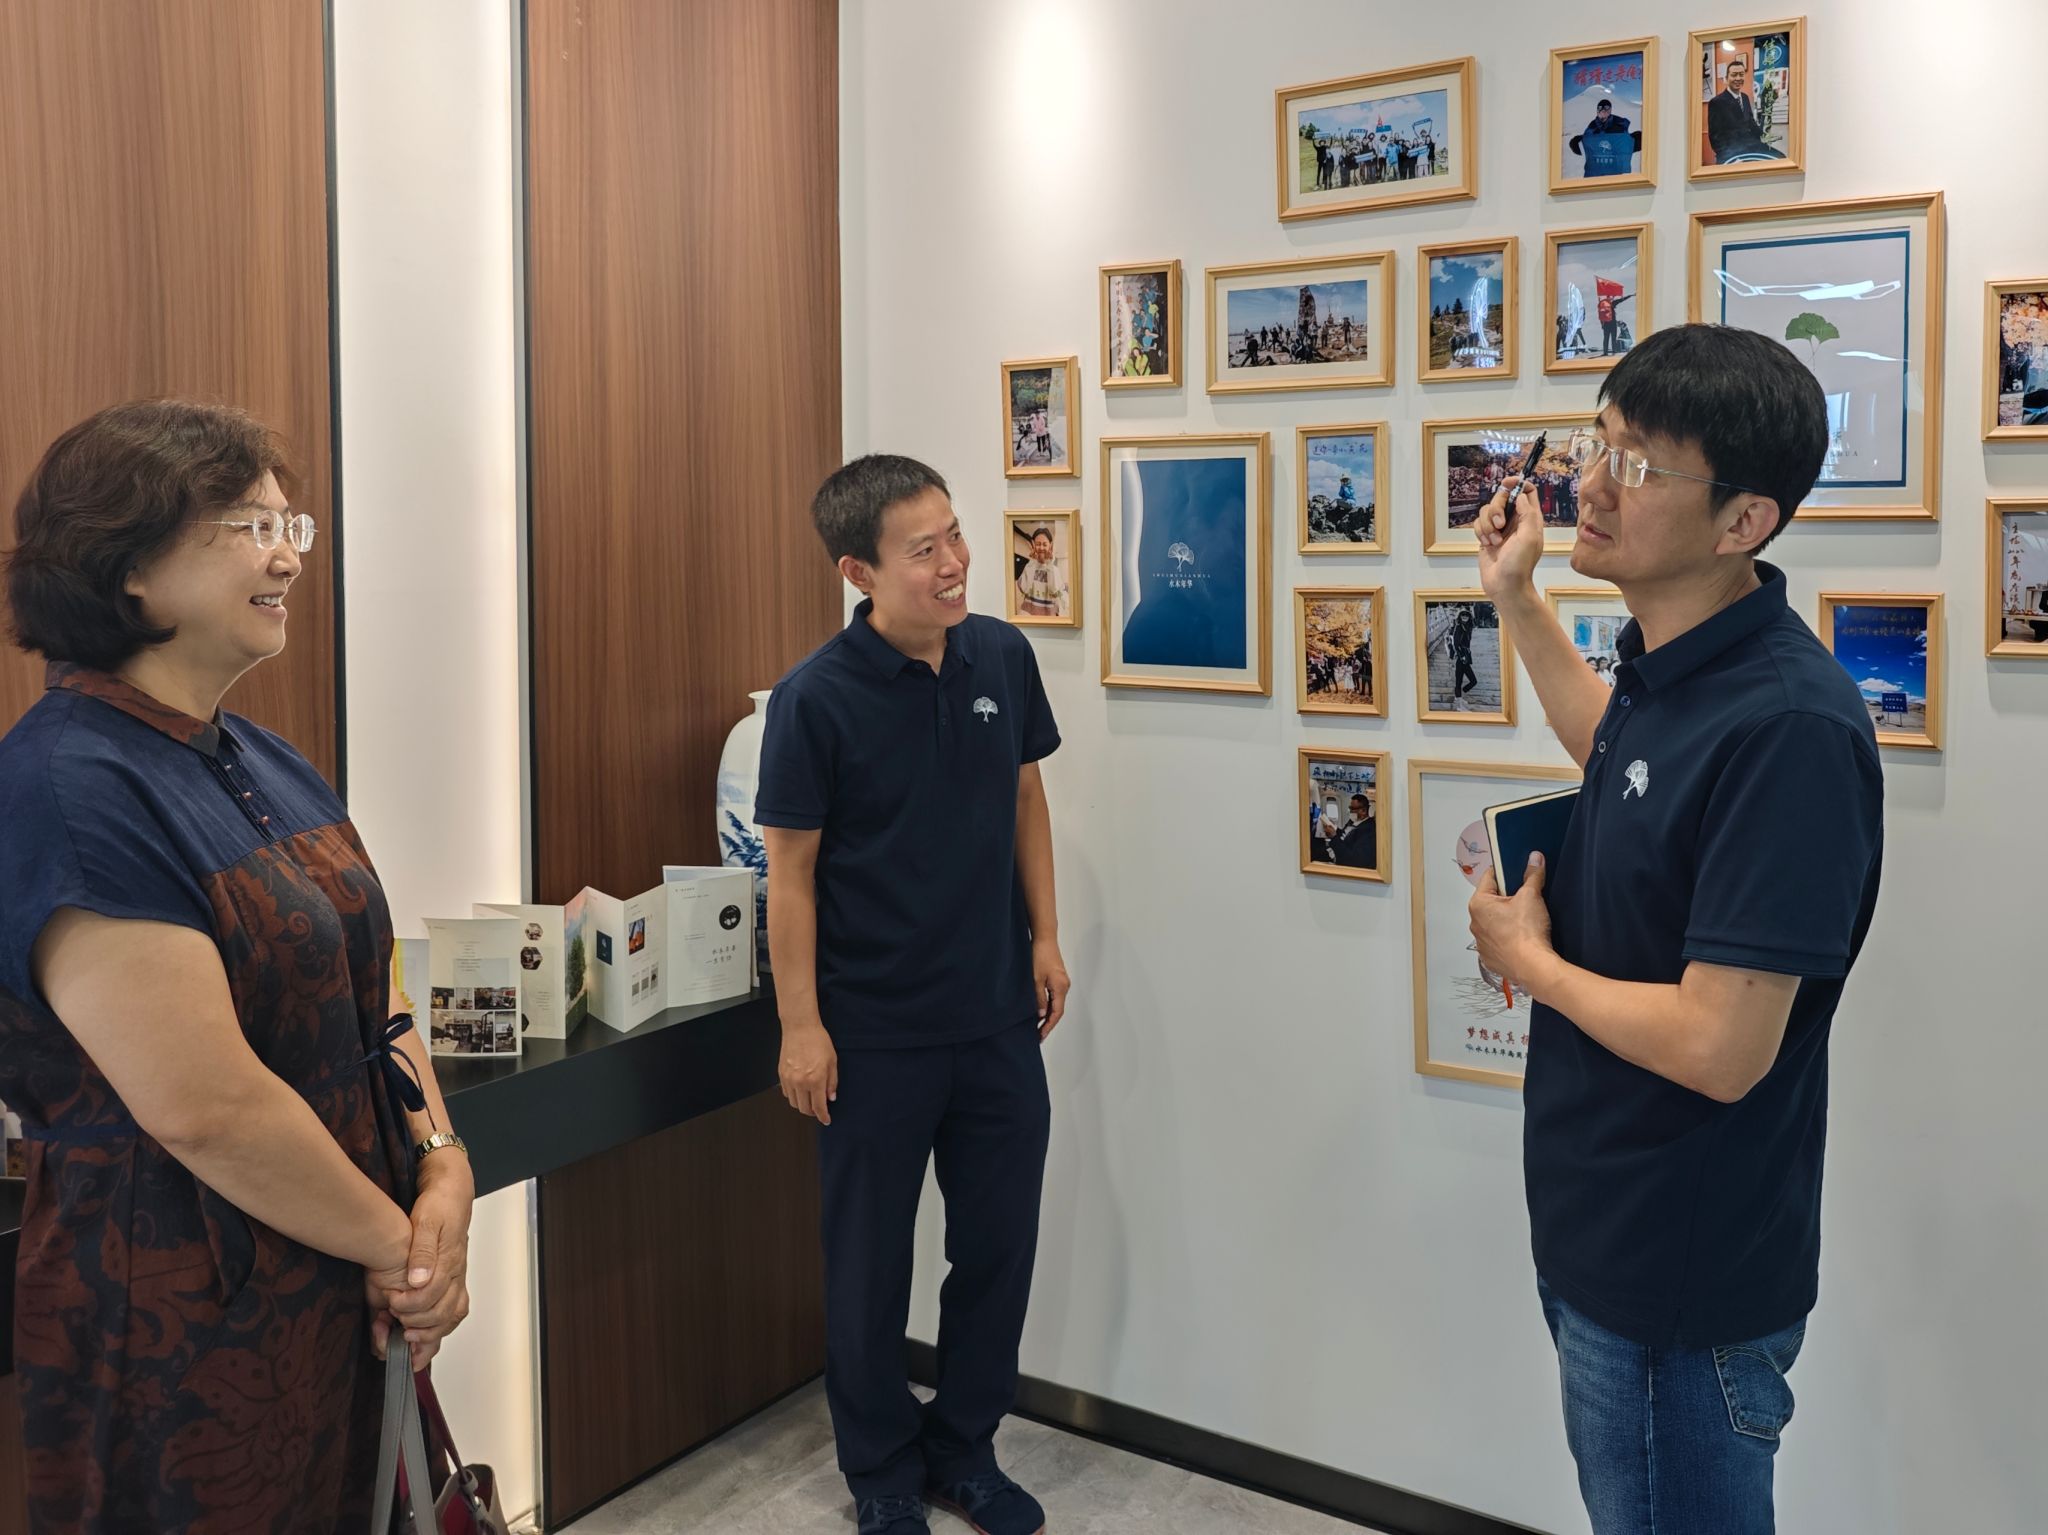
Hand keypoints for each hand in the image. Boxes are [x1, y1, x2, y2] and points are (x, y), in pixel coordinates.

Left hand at [379, 1158, 473, 1367]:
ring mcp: (458, 1278)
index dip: (410, 1305)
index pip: (432, 1294)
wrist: (452, 1192)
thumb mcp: (427, 1219)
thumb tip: (418, 1280)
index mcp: (450, 1259)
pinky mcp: (454, 1280)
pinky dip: (439, 1330)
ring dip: (430, 1334)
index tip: (390, 1304)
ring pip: (451, 1317)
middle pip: (444, 1312)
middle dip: (417, 1324)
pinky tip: (421, 1339)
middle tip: (394, 1322)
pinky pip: (453, 1312)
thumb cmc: (439, 1204)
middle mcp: (457, 1273)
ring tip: (406, 1340)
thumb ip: (423, 1250)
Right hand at [779, 1020, 837, 1124]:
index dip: (823, 1116)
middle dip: (813, 1112)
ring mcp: (789, 1079)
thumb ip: (832, 1082)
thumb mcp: (832, 1061)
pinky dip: (794, 1096)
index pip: (819, 1107)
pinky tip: (801, 1090)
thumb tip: (831, 1097)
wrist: (800, 1027)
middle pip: (805, 1109)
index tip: (826, 1120)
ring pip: (794, 1103)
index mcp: (816, 1079)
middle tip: (820, 1109)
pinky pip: (787, 1093)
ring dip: (803, 1105)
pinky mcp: (781, 1075)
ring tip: (810, 1099)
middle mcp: (800, 1082)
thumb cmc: (818, 1040)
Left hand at [1032, 938, 1070, 1040]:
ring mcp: (1062, 982)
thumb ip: (1038, 998)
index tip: (1041, 1035)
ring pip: (1056, 1003)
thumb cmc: (1039, 955)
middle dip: (1048, 1023)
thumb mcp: (1035, 979)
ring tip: (1037, 1025)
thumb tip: (1040, 1014)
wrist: (1044, 938)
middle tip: (1038, 1035)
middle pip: (1058, 1010)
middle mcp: (1064, 986)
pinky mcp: (1058, 978)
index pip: (1056, 1012)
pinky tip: (1039, 1009)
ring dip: (1047, 1015)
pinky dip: (1048, 1005)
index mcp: (1061, 987)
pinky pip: (1054, 996)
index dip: (1048, 1026)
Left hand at [1467, 854, 1554, 993]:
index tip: (1514, 870)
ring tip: (1525, 920)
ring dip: (1506, 919)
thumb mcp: (1532, 896)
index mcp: (1478, 904)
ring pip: (1493, 922)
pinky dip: (1507, 937)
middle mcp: (1474, 923)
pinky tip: (1521, 937)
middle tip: (1525, 898)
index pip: (1489, 878)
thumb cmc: (1526, 933)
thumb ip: (1532, 876)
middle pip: (1491, 901)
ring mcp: (1481, 942)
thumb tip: (1535, 859)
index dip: (1504, 872)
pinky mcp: (1490, 957)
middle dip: (1507, 897)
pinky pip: (1497, 941)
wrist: (1533, 966)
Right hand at [1474, 476, 1543, 604]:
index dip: (1517, 483)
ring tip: (1495, 541)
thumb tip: (1519, 494)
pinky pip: (1478, 523)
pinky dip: (1480, 533)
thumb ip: (1527, 512)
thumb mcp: (1529, 536)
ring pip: (1487, 510)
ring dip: (1487, 525)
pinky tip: (1487, 545)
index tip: (1506, 484)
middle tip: (1500, 524)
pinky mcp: (1487, 536)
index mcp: (1530, 518)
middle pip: (1502, 497)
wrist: (1505, 585)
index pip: (1526, 491)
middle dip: (1496, 508)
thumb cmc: (1519, 564)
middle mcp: (1515, 520)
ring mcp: (1500, 528)